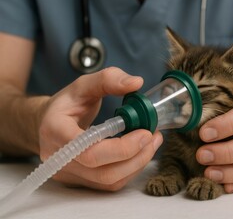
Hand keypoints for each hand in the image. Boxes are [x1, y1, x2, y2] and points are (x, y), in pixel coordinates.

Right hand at [39, 67, 162, 190]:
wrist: (48, 123)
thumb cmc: (67, 104)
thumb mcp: (84, 85)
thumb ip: (108, 79)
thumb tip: (137, 83)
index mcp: (55, 131)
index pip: (89, 150)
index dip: (122, 147)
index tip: (145, 133)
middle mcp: (58, 159)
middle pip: (103, 171)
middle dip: (136, 156)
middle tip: (154, 136)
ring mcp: (68, 174)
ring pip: (110, 180)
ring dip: (138, 163)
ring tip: (152, 142)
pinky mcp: (80, 181)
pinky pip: (110, 183)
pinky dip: (130, 169)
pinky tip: (140, 152)